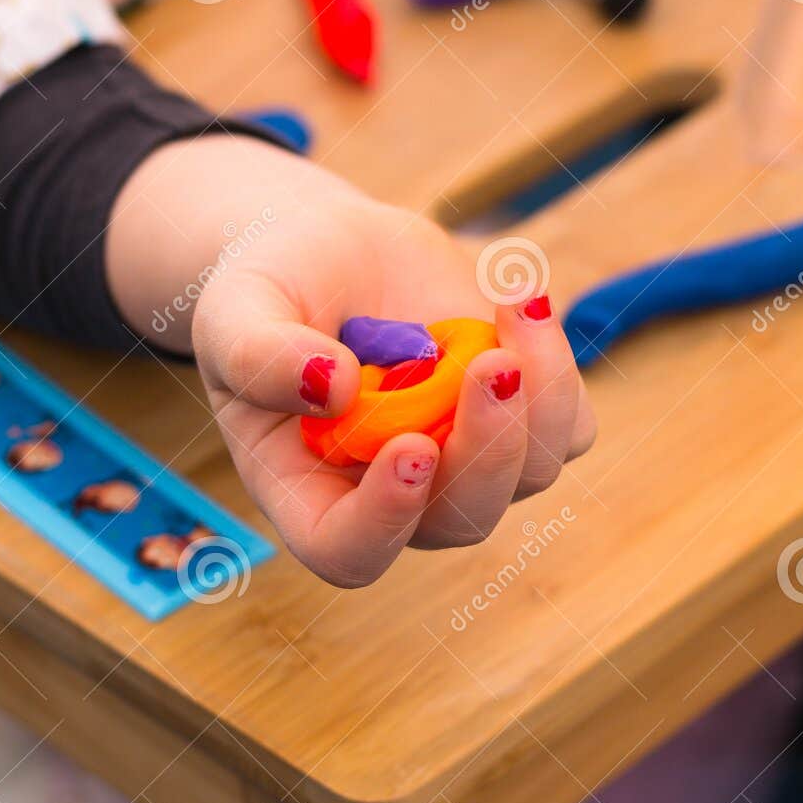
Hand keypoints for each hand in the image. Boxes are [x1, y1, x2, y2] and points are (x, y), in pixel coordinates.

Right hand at [110, 136, 595, 587]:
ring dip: (538, 396)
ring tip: (514, 304)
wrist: (335, 251)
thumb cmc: (271, 292)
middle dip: (487, 449)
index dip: (385, 522)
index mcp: (310, 492)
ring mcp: (464, 464)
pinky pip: (565, 427)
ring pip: (529, 474)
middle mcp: (395, 497)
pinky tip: (518, 299)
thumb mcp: (237, 311)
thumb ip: (262, 353)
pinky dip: (557, 365)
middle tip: (492, 363)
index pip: (350, 551)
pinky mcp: (518, 421)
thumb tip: (333, 387)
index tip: (411, 447)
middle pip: (461, 519)